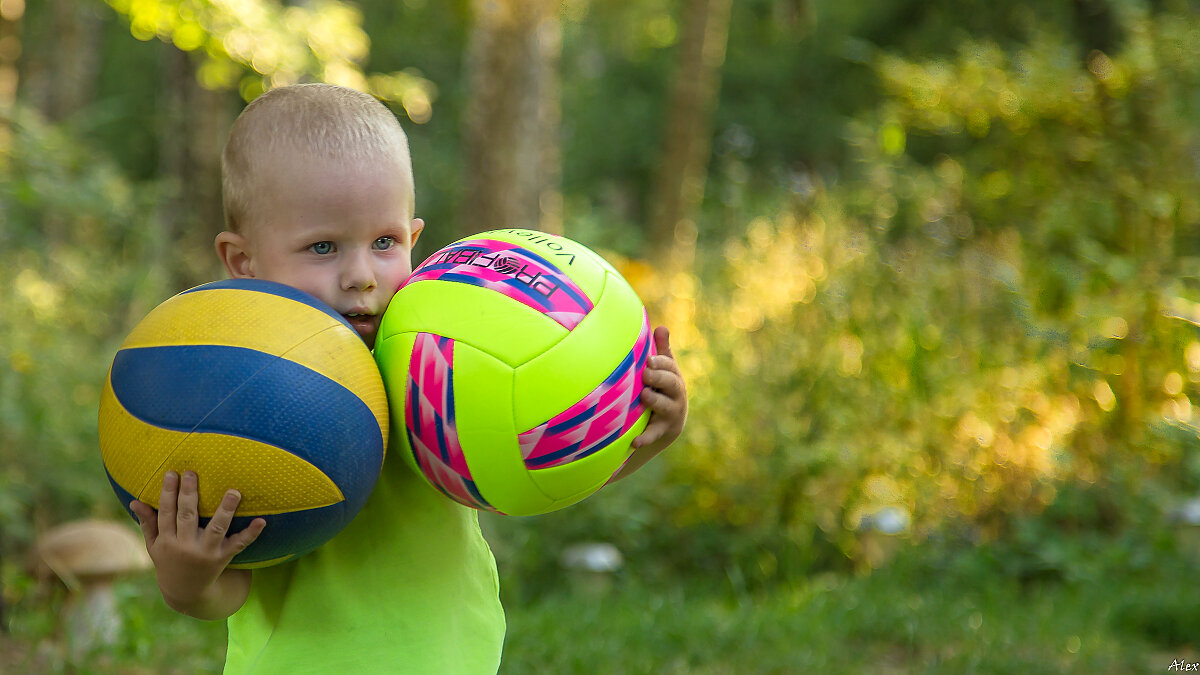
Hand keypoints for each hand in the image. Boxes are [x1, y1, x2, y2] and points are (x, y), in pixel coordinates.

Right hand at [130, 470, 265, 618]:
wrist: (186, 593)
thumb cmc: (169, 561)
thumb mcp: (154, 546)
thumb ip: (147, 523)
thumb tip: (135, 501)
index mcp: (167, 541)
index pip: (166, 513)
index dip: (168, 493)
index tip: (172, 473)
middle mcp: (186, 547)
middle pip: (188, 517)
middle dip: (189, 494)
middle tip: (192, 473)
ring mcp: (206, 552)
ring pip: (216, 528)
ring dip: (225, 510)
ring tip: (234, 491)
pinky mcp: (223, 558)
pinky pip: (238, 545)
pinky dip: (250, 534)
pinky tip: (261, 521)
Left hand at [612, 326, 687, 481]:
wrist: (666, 424)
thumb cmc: (661, 389)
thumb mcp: (663, 371)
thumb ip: (662, 351)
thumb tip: (662, 327)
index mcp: (674, 377)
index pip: (670, 367)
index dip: (661, 363)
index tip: (648, 359)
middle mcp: (676, 395)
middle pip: (672, 384)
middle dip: (659, 378)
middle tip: (645, 373)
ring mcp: (670, 414)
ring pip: (666, 407)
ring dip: (655, 401)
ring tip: (644, 396)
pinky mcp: (662, 431)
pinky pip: (654, 434)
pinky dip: (646, 438)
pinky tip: (634, 442)